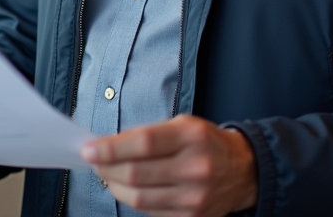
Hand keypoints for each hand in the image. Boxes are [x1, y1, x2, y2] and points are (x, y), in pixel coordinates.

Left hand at [81, 114, 256, 216]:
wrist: (244, 170)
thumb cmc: (206, 142)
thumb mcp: (182, 125)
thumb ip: (147, 134)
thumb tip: (107, 146)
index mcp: (192, 136)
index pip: (142, 143)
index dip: (110, 148)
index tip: (88, 149)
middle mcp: (196, 167)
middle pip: (136, 174)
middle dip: (106, 168)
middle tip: (93, 162)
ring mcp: (195, 196)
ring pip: (140, 198)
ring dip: (114, 187)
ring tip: (106, 175)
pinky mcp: (193, 216)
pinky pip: (151, 212)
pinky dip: (133, 201)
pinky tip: (126, 189)